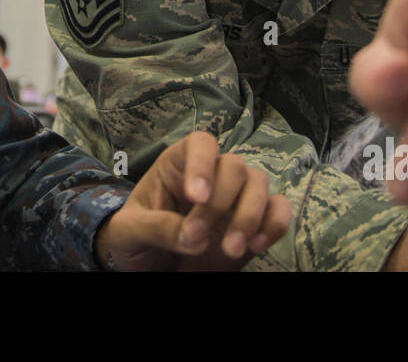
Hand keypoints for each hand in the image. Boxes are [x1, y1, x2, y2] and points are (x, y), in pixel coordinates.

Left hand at [94, 131, 290, 270]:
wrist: (150, 264)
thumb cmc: (134, 237)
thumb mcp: (128, 232)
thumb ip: (155, 228)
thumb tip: (194, 237)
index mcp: (177, 165)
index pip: (199, 143)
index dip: (203, 164)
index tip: (196, 198)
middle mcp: (212, 173)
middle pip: (234, 166)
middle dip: (220, 203)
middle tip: (198, 238)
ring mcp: (236, 196)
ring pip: (259, 183)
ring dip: (249, 216)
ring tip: (231, 250)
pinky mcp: (255, 220)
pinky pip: (278, 210)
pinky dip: (274, 225)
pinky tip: (256, 246)